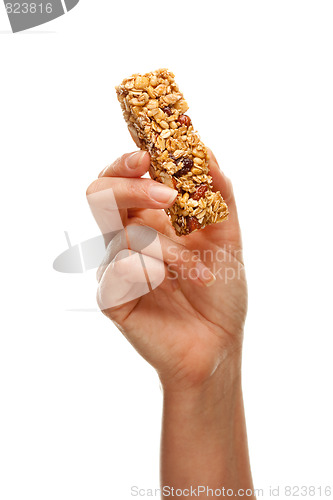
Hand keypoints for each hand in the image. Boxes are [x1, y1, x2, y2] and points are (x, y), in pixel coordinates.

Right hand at [86, 149, 246, 391]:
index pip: (122, 178)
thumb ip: (218, 194)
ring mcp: (116, 267)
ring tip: (197, 271)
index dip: (127, 160)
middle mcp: (127, 238)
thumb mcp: (227, 237)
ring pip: (120, 234)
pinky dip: (150, 272)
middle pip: (99, 194)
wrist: (218, 343)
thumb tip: (206, 149)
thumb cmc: (221, 291)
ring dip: (167, 248)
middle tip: (168, 196)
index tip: (148, 152)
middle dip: (131, 188)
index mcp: (150, 219)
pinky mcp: (111, 296)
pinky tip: (168, 285)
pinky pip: (117, 270)